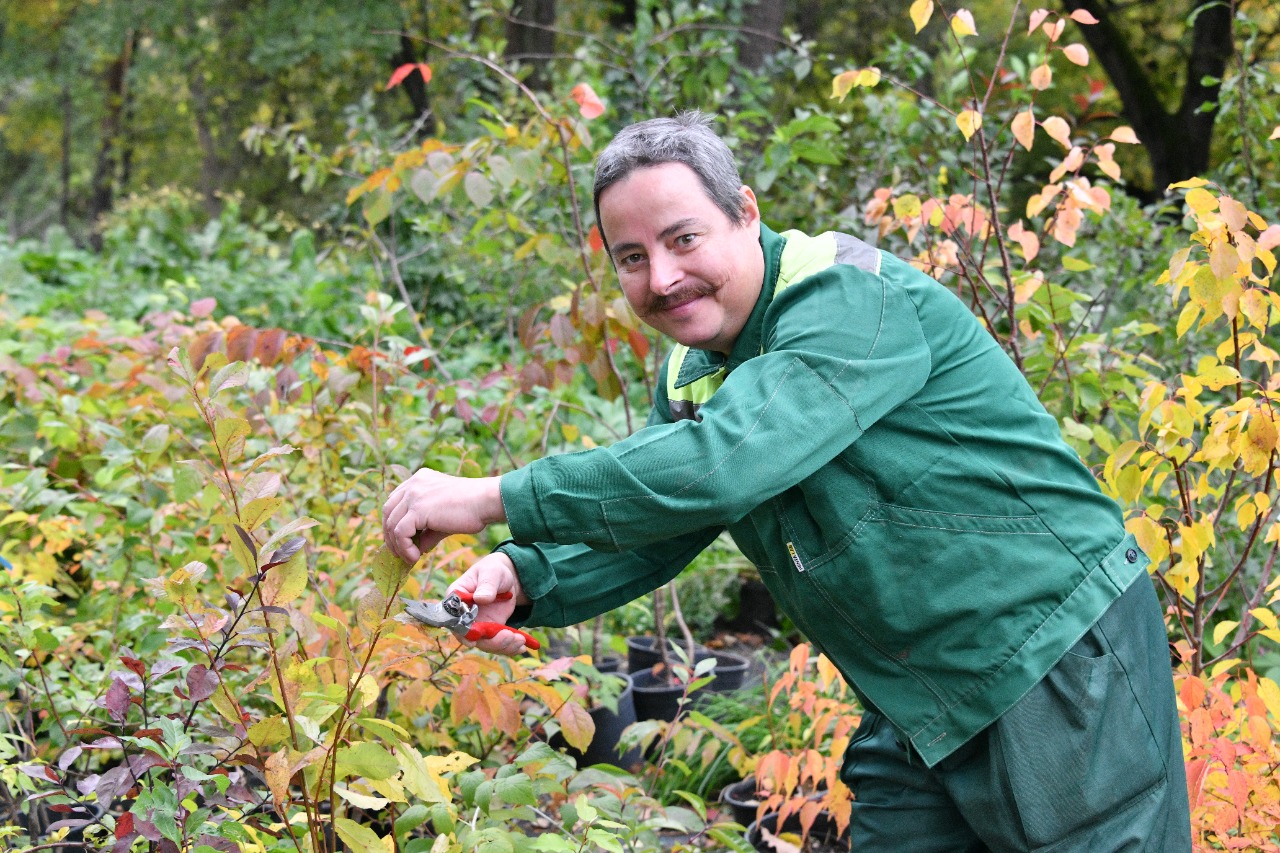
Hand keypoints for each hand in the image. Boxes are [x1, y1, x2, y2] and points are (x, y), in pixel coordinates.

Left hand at [382, 469, 505, 562]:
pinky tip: (415, 557)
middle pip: (388, 511)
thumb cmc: (472, 509)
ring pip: (391, 524)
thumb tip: (416, 549)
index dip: (393, 522)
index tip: (400, 540)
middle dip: (390, 535)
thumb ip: (427, 530)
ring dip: (397, 545)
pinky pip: (400, 533)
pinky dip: (404, 548)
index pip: (395, 501)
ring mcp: (414, 494)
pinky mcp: (418, 509)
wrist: (486, 502)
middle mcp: (414, 483)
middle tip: (400, 553)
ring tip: (410, 558)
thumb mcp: (443, 518)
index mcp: (420, 479)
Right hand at [450, 552, 532, 654]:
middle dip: (491, 642)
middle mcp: (464, 617)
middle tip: (510, 636)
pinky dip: (509, 647)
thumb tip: (481, 598)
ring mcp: (478, 626)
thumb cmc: (492, 571)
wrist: (505, 578)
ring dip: (503, 646)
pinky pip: (497, 644)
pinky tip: (522, 646)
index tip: (474, 641)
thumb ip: (486, 585)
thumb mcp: (491, 573)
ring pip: (486, 644)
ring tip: (520, 640)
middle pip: (472, 637)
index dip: (462, 632)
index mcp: (456, 600)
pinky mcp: (491, 631)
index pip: (453, 620)